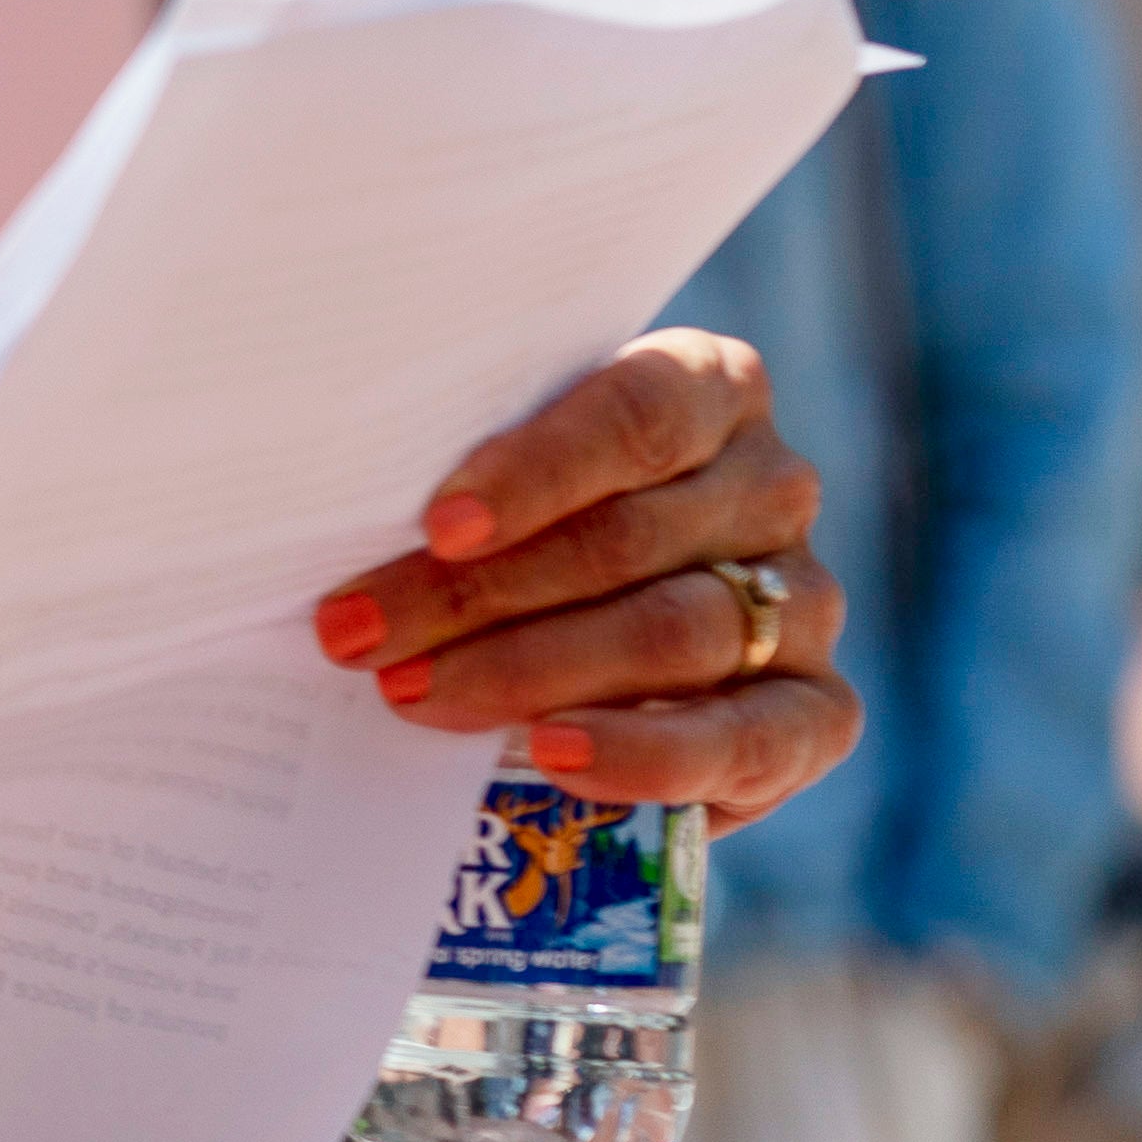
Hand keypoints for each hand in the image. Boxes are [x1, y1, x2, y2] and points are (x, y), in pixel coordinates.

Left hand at [314, 328, 858, 826]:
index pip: (637, 414)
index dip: (536, 471)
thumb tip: (323, 504)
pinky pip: (749, 737)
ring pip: (672, 634)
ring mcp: (805, 600)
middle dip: (474, 594)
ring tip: (412, 695)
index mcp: (710, 387)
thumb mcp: (495, 471)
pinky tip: (552, 755)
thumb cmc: (518, 514)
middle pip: (625, 538)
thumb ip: (458, 476)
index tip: (437, 525)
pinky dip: (645, 752)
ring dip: (527, 671)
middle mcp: (772, 486)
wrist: (596, 623)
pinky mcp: (818, 711)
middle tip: (357, 633)